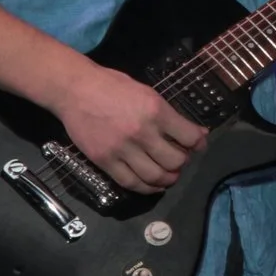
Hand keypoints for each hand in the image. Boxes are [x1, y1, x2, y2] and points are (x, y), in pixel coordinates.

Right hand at [54, 62, 206, 191]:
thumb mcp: (149, 94)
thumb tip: (199, 134)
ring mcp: (122, 149)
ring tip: (169, 175)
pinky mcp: (104, 160)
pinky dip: (146, 188)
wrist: (75, 90)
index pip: (189, 137)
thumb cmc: (114, 87)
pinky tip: (152, 185)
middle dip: (182, 163)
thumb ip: (172, 116)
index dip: (198, 144)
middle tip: (179, 160)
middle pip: (175, 161)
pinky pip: (130, 182)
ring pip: (154, 176)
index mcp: (156, 112)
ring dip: (167, 180)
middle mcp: (142, 133)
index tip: (198, 146)